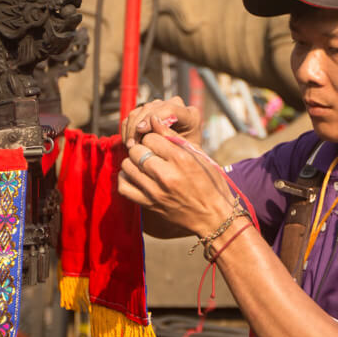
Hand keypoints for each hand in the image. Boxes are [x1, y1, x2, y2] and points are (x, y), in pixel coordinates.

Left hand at [118, 116, 234, 237]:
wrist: (213, 217)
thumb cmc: (210, 183)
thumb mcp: (199, 156)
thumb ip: (174, 137)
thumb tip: (154, 120)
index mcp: (181, 159)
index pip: (151, 137)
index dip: (153, 137)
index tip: (159, 142)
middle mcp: (166, 175)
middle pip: (137, 150)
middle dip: (142, 148)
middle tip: (150, 152)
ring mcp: (156, 192)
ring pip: (127, 166)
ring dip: (133, 162)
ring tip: (143, 164)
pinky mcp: (149, 205)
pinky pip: (124, 187)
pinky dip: (125, 178)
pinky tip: (135, 175)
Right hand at [121, 97, 201, 147]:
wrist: (184, 151)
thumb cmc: (186, 153)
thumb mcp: (182, 150)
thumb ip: (168, 141)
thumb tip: (145, 137)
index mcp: (190, 115)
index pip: (169, 109)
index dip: (152, 118)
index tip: (140, 131)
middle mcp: (176, 105)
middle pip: (150, 108)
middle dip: (137, 127)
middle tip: (132, 145)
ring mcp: (162, 106)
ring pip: (139, 111)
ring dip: (131, 129)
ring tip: (130, 146)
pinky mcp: (150, 110)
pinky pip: (133, 115)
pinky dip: (128, 128)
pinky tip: (130, 142)